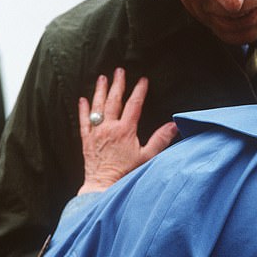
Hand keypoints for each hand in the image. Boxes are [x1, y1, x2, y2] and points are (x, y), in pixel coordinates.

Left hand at [77, 67, 177, 194]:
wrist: (103, 186)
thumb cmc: (126, 172)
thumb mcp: (147, 156)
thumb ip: (160, 139)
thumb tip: (174, 125)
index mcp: (125, 130)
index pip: (134, 105)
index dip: (139, 91)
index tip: (142, 80)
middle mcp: (109, 128)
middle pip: (114, 101)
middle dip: (117, 84)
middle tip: (119, 71)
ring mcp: (96, 133)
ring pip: (97, 107)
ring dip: (100, 91)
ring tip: (102, 78)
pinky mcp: (86, 140)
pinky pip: (83, 121)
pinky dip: (83, 109)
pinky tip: (83, 99)